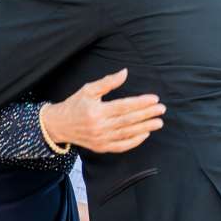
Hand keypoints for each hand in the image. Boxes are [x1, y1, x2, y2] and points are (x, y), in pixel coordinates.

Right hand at [44, 69, 165, 153]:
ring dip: (145, 128)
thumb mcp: (88, 89)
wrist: (59, 125)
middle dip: (147, 115)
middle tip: (162, 110)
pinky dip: (134, 141)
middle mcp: (99, 126)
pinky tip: (145, 134)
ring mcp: (100, 139)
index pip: (123, 106)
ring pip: (127, 134)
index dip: (140, 103)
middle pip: (128, 120)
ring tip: (158, 122)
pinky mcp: (101, 147)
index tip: (154, 99)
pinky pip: (121, 146)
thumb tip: (125, 72)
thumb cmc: (75, 104)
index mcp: (96, 110)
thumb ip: (108, 82)